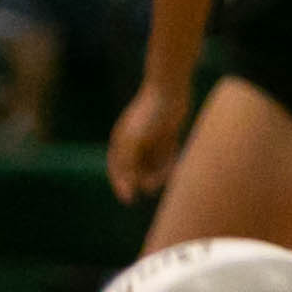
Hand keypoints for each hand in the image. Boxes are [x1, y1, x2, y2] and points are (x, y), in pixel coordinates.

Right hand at [106, 81, 189, 200]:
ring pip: (154, 165)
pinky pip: (167, 156)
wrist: (169, 91)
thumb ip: (128, 167)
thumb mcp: (134, 143)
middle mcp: (135, 142)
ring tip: (166, 174)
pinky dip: (170, 163)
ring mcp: (151, 139)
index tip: (129, 199)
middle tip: (153, 185)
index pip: (117, 170)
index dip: (121, 185)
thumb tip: (126, 193)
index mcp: (121, 142)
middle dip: (144, 180)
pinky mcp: (167, 136)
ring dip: (159, 173)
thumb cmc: (148, 115)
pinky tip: (175, 162)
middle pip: (137, 170)